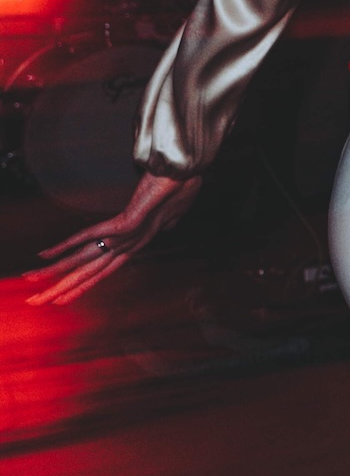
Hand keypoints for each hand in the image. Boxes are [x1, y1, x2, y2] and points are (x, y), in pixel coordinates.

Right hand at [23, 173, 202, 305]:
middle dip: (61, 288)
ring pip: (86, 260)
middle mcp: (129, 244)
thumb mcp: (173, 209)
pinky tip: (46, 254)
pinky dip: (67, 243)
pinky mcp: (127, 222)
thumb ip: (165, 219)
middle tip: (36, 302)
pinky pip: (91, 233)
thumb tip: (166, 220)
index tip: (62, 298)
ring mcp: (128, 235)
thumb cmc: (182, 188)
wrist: (189, 173)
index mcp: (136, 243)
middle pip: (89, 272)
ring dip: (57, 274)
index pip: (104, 270)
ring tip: (33, 286)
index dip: (83, 285)